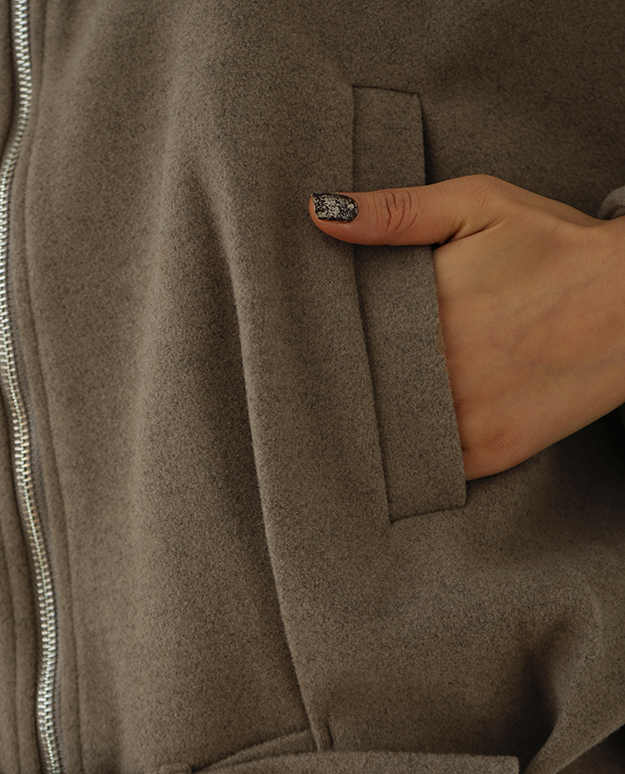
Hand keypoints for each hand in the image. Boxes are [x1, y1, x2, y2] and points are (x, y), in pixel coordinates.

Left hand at [309, 175, 624, 479]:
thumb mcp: (478, 204)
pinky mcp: (489, 453)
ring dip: (374, 421)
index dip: (332, 338)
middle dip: (349, 379)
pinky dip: (410, 454)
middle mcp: (442, 369)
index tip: (316, 339)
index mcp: (428, 307)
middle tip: (327, 378)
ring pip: (389, 431)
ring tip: (365, 404)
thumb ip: (398, 212)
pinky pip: (426, 466)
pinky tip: (405, 433)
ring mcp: (466, 419)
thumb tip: (320, 212)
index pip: (348, 334)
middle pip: (364, 386)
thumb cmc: (559, 246)